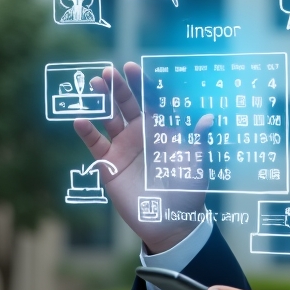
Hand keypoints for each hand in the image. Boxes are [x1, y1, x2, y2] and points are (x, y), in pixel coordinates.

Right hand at [72, 62, 212, 253]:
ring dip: (102, 101)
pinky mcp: (109, 165)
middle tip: (109, 71)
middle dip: (119, 87)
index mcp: (163, 129)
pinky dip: (87, 132)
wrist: (171, 222)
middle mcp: (141, 133)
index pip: (151, 100)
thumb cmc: (189, 191)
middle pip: (127, 104)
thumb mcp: (197, 165)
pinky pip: (95, 144)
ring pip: (109, 118)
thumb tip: (208, 119)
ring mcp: (124, 147)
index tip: (132, 67)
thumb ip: (199, 141)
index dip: (142, 84)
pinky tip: (81, 120)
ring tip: (95, 84)